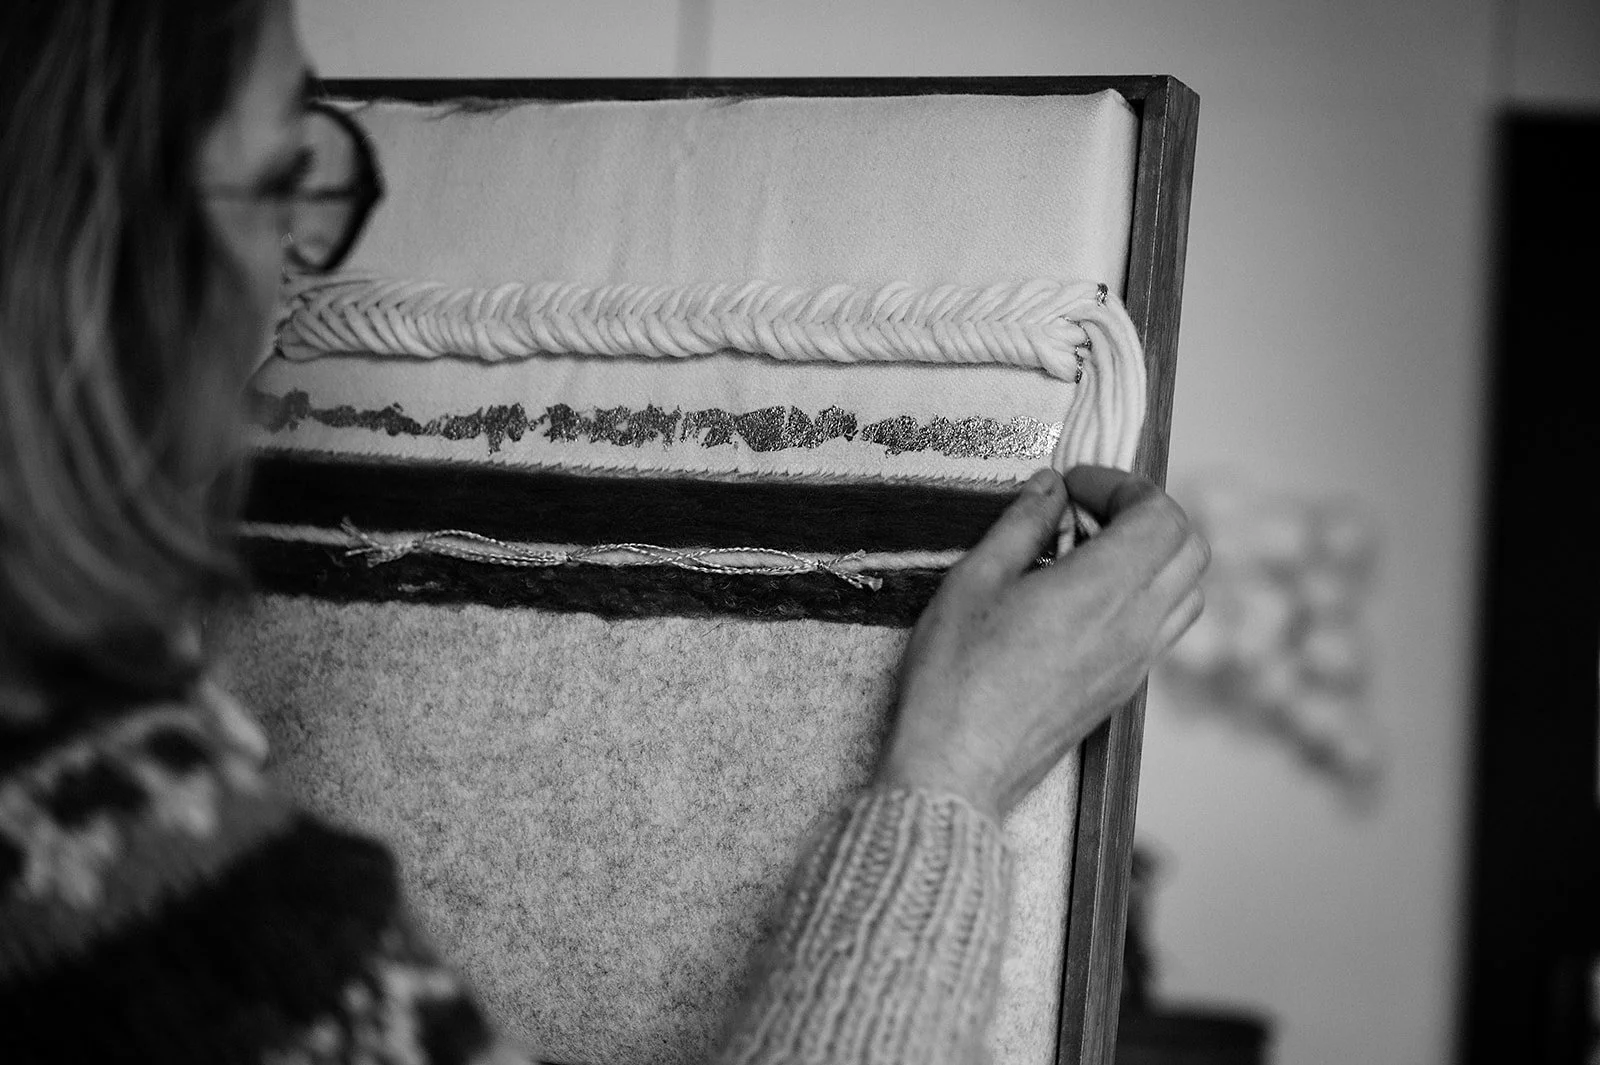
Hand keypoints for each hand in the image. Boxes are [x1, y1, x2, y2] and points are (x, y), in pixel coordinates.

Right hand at [875, 465, 1209, 818]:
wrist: (956, 766)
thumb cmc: (954, 676)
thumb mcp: (975, 580)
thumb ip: (1021, 524)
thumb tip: (1050, 488)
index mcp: (1102, 590)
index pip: (1161, 516)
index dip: (1122, 486)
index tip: (1073, 488)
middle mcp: (1135, 627)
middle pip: (1189, 548)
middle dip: (1145, 515)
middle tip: (1086, 513)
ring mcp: (1136, 664)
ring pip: (1186, 592)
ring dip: (1152, 558)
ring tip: (1088, 555)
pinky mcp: (1123, 691)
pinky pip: (1162, 629)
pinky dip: (1142, 597)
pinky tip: (1081, 601)